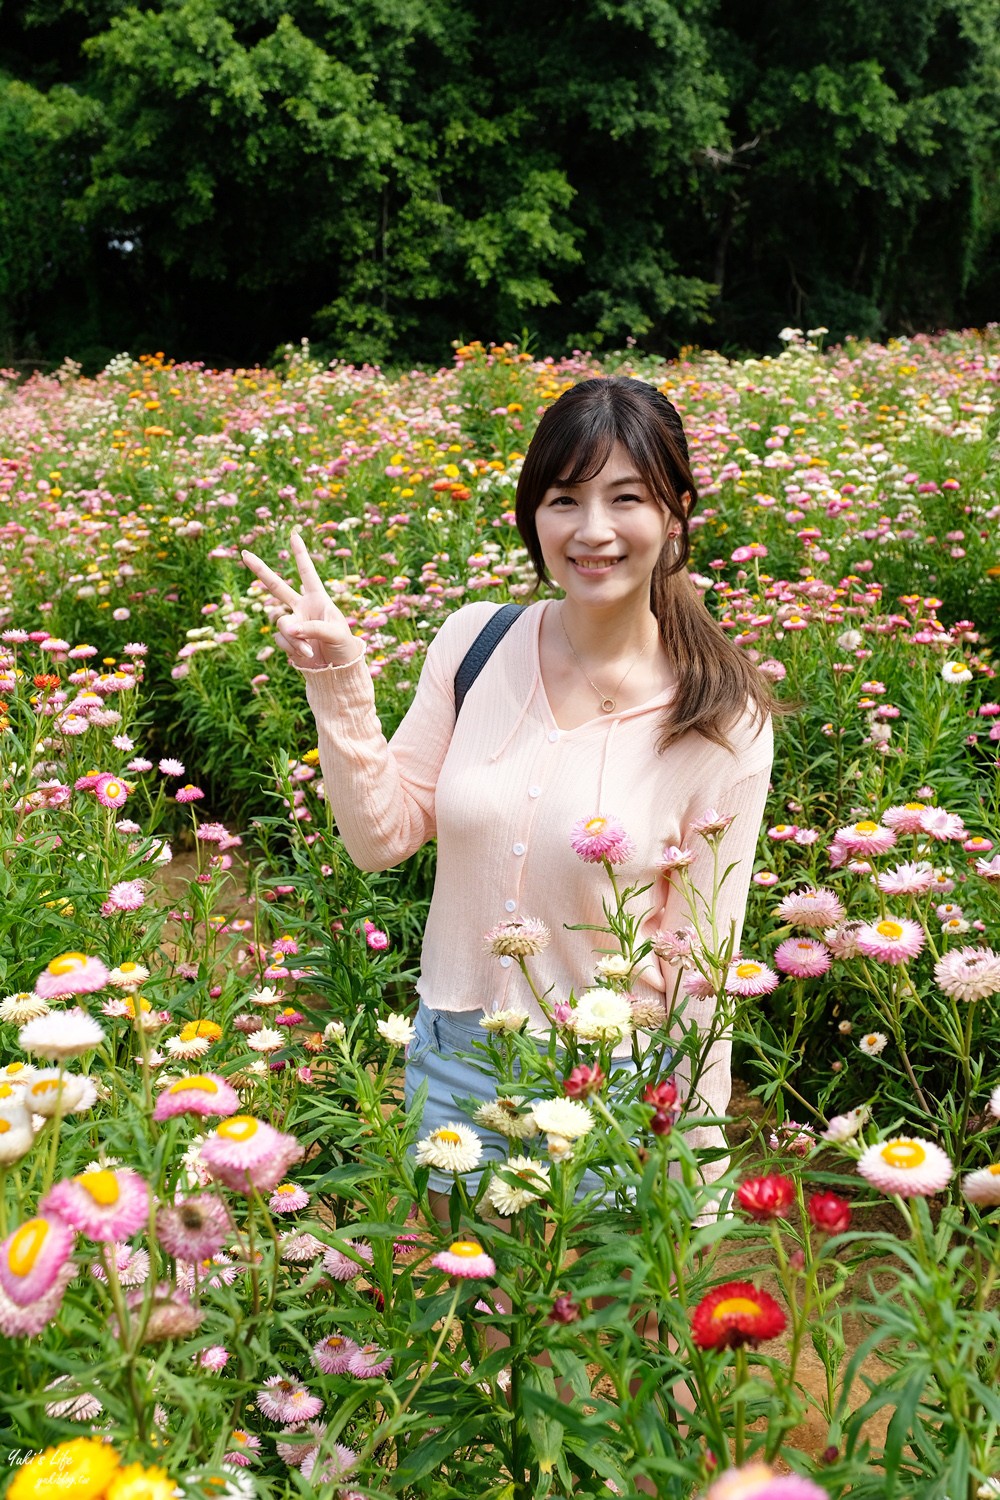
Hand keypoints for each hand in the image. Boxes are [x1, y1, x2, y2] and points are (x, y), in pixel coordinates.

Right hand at [240, 529, 362, 669]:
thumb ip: (313, 628)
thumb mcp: (336, 634)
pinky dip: (292, 648)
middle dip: (260, 570)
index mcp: (318, 599)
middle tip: (244, 553)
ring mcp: (293, 623)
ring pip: (281, 623)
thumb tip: (290, 628)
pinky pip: (281, 640)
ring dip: (293, 637)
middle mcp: (302, 608)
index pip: (307, 573)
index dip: (301, 554)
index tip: (294, 534)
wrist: (337, 671)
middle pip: (276, 586)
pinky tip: (306, 655)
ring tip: (310, 650)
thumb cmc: (344, 646)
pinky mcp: (287, 640)